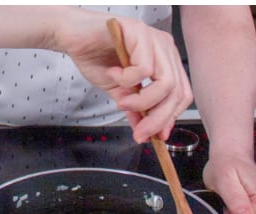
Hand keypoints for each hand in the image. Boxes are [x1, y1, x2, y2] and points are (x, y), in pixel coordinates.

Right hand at [62, 14, 191, 142]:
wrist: (75, 38)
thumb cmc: (97, 58)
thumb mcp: (119, 92)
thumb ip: (134, 110)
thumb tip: (143, 131)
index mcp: (164, 61)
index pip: (180, 94)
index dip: (169, 118)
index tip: (155, 136)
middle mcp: (164, 49)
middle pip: (176, 92)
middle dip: (157, 119)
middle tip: (139, 131)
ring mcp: (155, 41)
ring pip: (165, 82)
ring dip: (141, 101)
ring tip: (122, 101)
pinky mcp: (141, 34)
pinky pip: (144, 69)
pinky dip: (126, 80)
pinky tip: (114, 74)